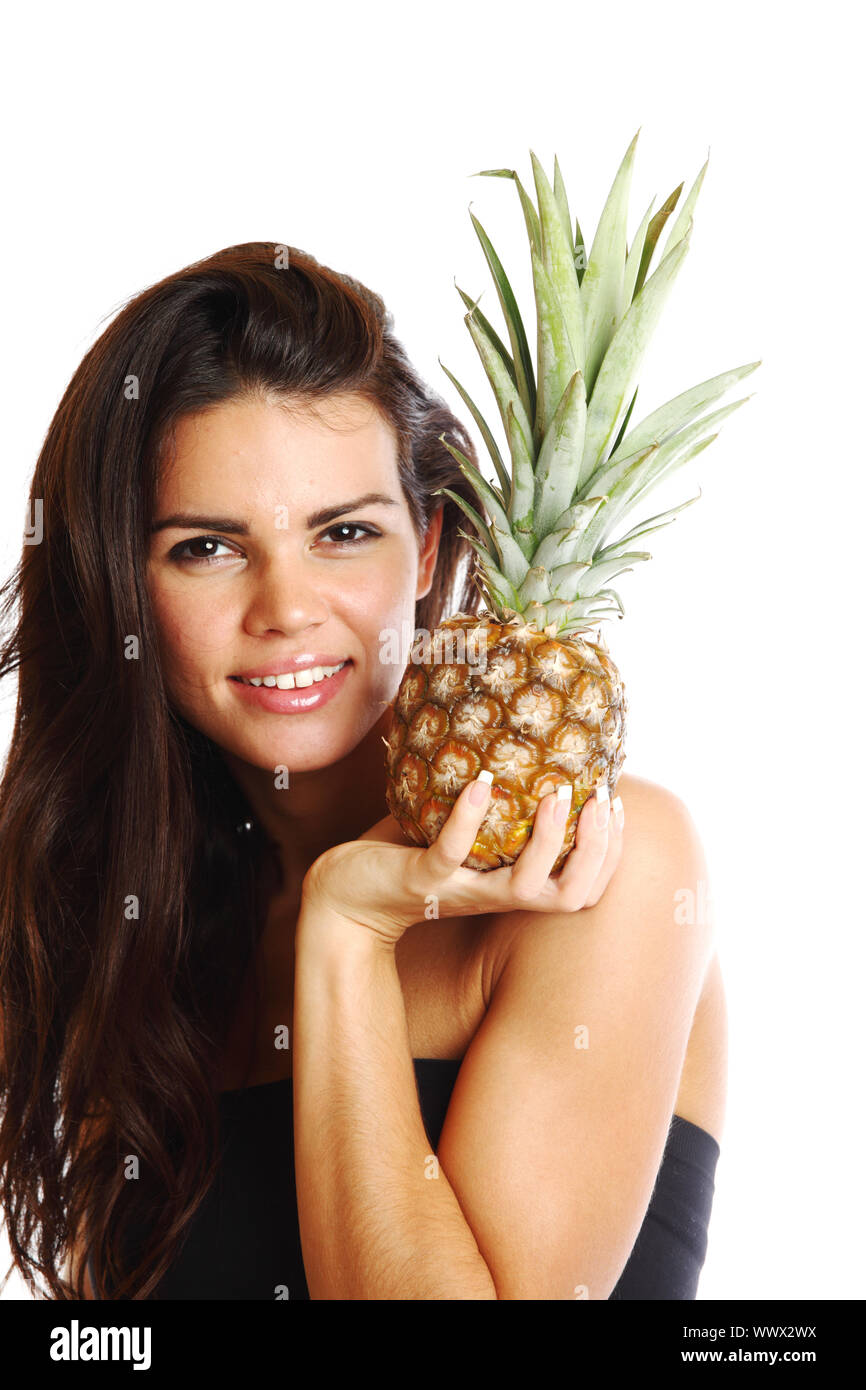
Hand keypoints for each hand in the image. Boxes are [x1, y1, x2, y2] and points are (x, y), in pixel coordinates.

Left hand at [301, 780, 624, 949]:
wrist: (345, 899)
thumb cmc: (405, 857)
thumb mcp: (460, 834)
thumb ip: (491, 806)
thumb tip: (519, 740)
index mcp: (511, 888)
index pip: (583, 889)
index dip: (610, 855)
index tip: (615, 806)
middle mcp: (495, 897)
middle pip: (569, 896)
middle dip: (597, 851)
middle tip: (601, 801)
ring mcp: (460, 891)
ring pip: (523, 888)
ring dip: (547, 840)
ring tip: (554, 792)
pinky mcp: (421, 881)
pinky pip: (451, 855)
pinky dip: (468, 819)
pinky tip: (481, 783)